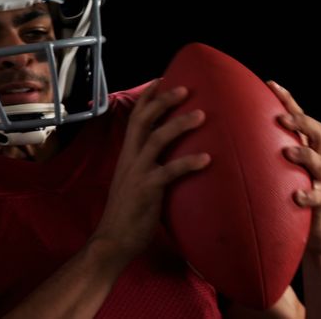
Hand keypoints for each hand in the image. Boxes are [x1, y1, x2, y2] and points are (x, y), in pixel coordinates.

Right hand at [91, 79, 210, 263]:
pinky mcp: (146, 190)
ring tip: (202, 115)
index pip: (134, 118)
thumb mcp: (138, 181)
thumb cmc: (130, 212)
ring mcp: (137, 173)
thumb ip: (152, 165)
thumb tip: (173, 156)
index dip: (147, 98)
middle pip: (143, 120)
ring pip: (157, 139)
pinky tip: (207, 159)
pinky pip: (169, 171)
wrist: (113, 241)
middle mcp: (130, 159)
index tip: (162, 79)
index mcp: (128, 155)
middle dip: (163, 101)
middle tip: (186, 88)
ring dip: (180, 124)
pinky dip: (189, 162)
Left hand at [269, 80, 320, 255]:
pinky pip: (320, 197)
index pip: (299, 119)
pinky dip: (309, 195)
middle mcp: (319, 161)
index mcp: (306, 150)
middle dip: (301, 121)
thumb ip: (259, 159)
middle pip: (318, 132)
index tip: (270, 84)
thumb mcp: (276, 176)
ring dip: (304, 154)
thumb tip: (218, 144)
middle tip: (282, 118)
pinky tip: (297, 196)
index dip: (288, 100)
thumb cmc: (287, 203)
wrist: (317, 236)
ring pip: (320, 161)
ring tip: (288, 151)